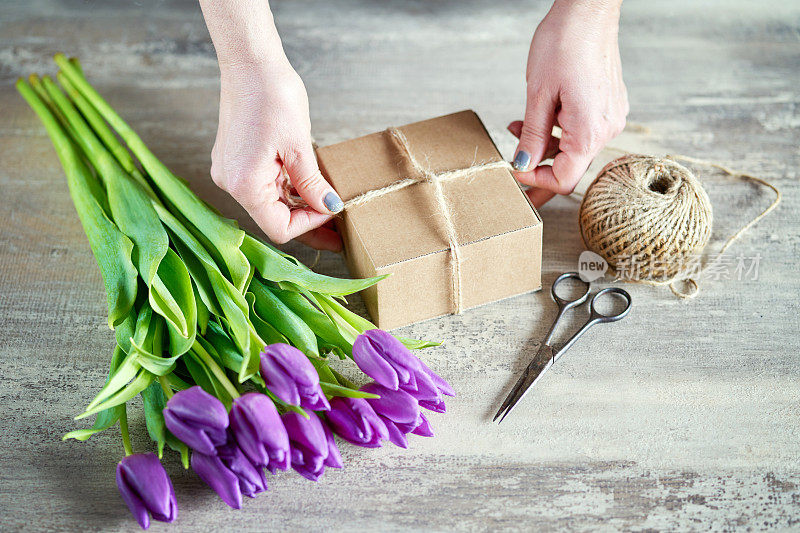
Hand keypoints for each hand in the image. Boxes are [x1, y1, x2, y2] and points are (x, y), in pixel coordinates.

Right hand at [210, 61, 342, 250]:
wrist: (250, 62)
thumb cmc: (272, 96)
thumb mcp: (300, 145)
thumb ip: (312, 184)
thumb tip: (329, 207)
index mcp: (244, 184)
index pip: (279, 227)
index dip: (310, 226)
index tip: (334, 213)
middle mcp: (231, 183)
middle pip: (274, 218)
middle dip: (307, 222)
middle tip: (338, 230)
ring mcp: (231, 172)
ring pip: (270, 203)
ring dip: (299, 206)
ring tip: (328, 207)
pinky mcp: (235, 161)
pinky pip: (264, 185)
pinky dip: (287, 190)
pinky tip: (309, 188)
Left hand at [509, 0, 627, 206]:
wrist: (589, 10)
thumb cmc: (564, 44)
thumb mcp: (538, 95)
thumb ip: (532, 136)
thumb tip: (523, 164)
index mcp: (589, 132)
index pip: (563, 179)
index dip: (535, 181)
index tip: (513, 173)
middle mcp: (607, 129)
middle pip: (571, 166)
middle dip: (538, 165)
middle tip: (512, 164)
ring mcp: (611, 118)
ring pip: (575, 148)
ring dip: (545, 145)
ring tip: (518, 128)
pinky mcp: (609, 106)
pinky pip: (582, 130)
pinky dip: (559, 130)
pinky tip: (540, 117)